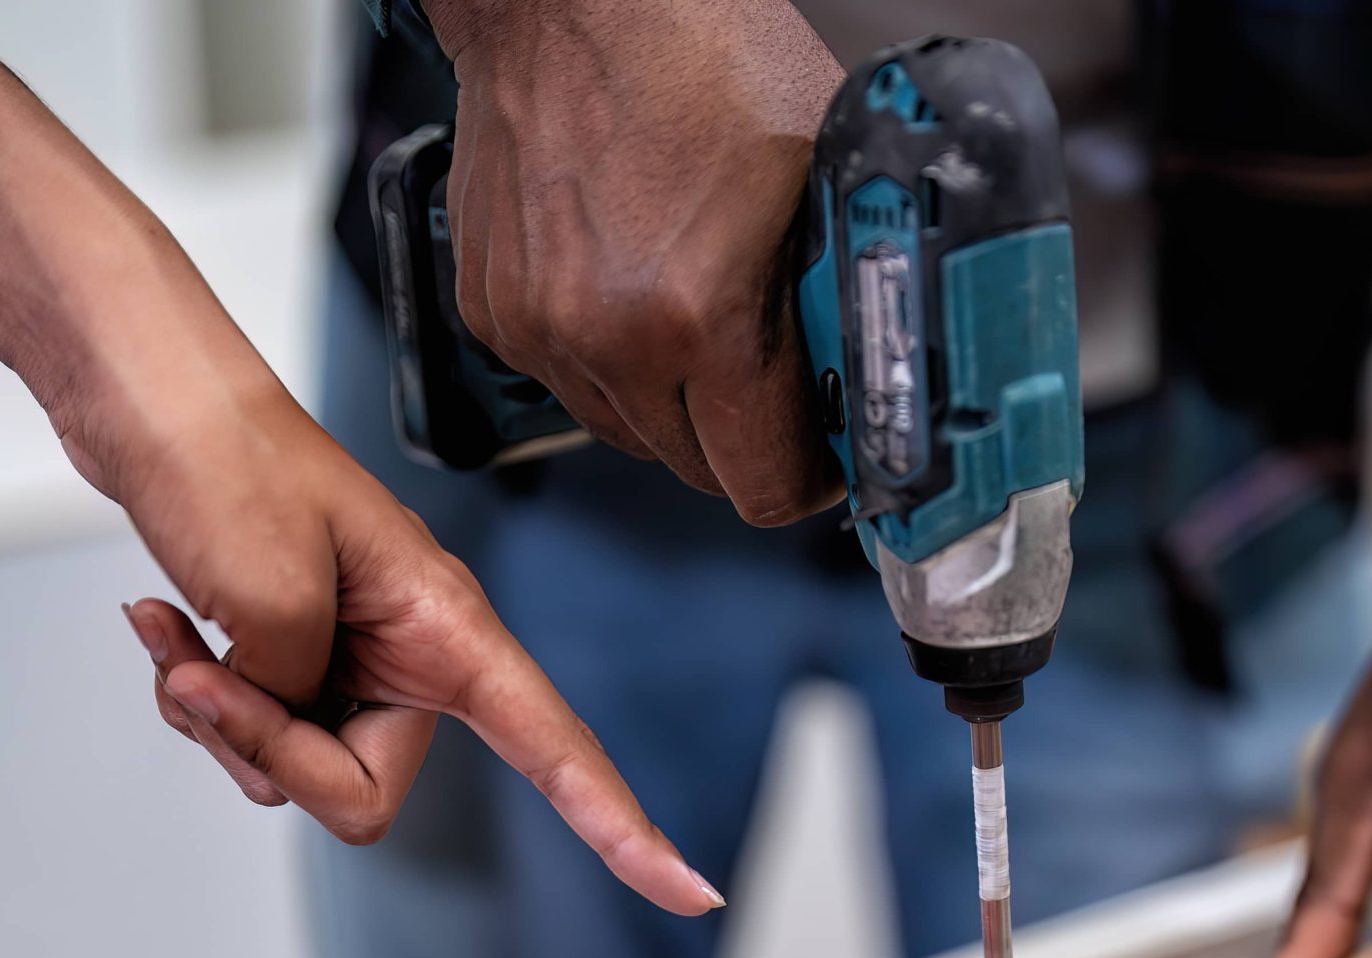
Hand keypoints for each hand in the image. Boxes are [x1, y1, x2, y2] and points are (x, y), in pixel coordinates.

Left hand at [67, 349, 721, 916]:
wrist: (152, 394)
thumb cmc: (228, 456)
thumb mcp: (270, 586)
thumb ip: (290, 685)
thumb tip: (279, 719)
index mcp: (448, 628)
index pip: (556, 747)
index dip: (620, 825)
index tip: (689, 891)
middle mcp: (411, 652)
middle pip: (361, 788)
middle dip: (272, 751)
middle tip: (206, 684)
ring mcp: (350, 655)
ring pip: (294, 766)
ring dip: (220, 718)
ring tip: (178, 638)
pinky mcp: (293, 650)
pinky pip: (252, 727)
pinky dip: (196, 689)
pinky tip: (161, 624)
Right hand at [427, 0, 844, 522]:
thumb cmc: (700, 56)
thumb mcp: (821, 176)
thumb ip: (844, 296)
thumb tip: (876, 382)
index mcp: (697, 316)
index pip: (762, 486)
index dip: (806, 476)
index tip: (822, 452)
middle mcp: (606, 337)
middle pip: (697, 469)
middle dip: (743, 434)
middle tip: (771, 372)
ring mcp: (540, 329)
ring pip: (631, 433)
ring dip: (673, 400)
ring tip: (698, 312)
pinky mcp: (495, 312)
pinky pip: (572, 382)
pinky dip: (610, 357)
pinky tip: (633, 282)